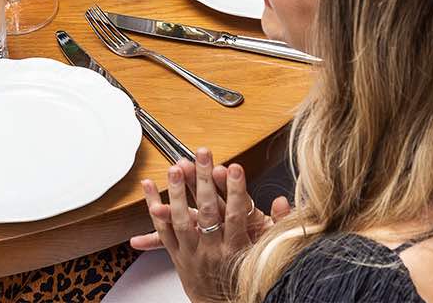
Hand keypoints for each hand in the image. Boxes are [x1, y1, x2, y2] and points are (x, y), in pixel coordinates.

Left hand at [131, 155, 286, 251]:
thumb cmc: (242, 278)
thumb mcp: (267, 253)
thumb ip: (277, 226)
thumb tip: (283, 202)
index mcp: (237, 249)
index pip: (237, 215)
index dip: (236, 190)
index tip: (234, 167)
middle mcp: (214, 250)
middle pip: (208, 211)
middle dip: (204, 180)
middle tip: (202, 155)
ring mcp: (193, 253)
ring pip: (183, 220)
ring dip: (178, 191)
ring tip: (176, 167)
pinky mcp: (177, 256)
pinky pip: (163, 232)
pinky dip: (153, 208)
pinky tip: (149, 187)